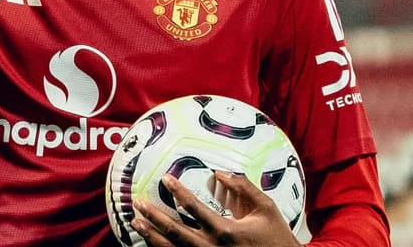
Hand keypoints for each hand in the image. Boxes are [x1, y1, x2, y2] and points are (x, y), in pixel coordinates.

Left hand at [132, 172, 301, 246]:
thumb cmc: (276, 238)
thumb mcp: (266, 208)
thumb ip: (244, 187)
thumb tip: (221, 172)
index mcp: (226, 231)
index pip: (195, 208)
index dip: (178, 192)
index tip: (165, 179)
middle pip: (176, 232)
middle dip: (154, 217)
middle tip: (138, 203)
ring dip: (152, 236)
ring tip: (136, 222)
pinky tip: (151, 242)